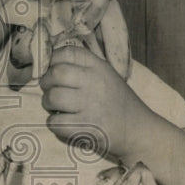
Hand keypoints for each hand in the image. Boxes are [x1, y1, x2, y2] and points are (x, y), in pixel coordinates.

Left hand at [40, 44, 142, 159]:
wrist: (139, 132)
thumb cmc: (118, 103)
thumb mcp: (107, 76)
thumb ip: (83, 68)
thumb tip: (48, 65)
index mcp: (99, 67)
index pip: (67, 53)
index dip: (53, 61)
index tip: (52, 71)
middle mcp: (94, 83)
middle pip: (55, 74)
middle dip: (46, 83)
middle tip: (50, 91)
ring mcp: (90, 105)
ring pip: (52, 98)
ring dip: (48, 104)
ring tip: (56, 108)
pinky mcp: (86, 128)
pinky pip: (55, 122)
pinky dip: (54, 124)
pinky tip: (63, 123)